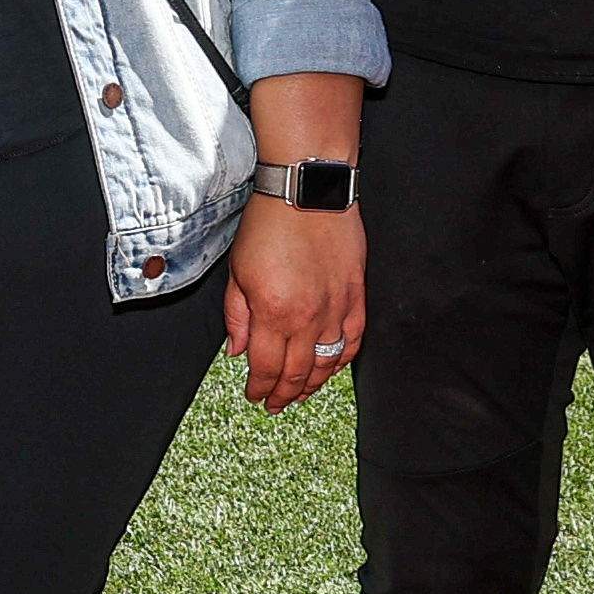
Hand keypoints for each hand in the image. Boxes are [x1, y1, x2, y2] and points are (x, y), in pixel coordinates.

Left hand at [223, 198, 361, 410]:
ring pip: (327, 363)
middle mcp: (307, 318)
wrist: (306, 190)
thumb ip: (236, 316)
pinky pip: (353, 340)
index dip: (259, 388)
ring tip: (301, 394)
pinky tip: (332, 367)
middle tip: (275, 404)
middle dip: (283, 394)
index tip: (254, 396)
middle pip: (297, 373)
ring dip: (313, 384)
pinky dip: (342, 359)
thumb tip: (237, 351)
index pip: (265, 368)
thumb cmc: (269, 224)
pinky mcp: (356, 295)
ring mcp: (336, 308)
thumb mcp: (237, 271)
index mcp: (273, 313)